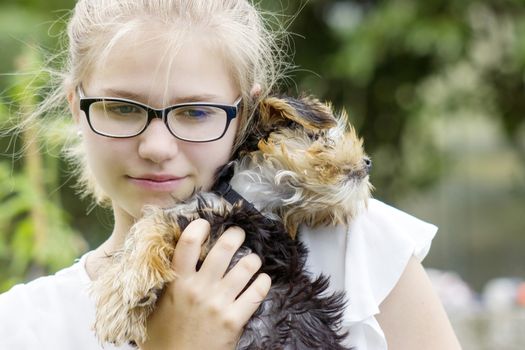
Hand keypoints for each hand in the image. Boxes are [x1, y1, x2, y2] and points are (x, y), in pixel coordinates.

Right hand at [139, 219, 271, 349]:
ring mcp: (218, 303)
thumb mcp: (156, 305)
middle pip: (224, 248)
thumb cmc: (163, 337)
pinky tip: (262, 280)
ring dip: (253, 259)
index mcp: (177, 282)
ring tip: (252, 260)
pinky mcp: (234, 320)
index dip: (199, 227)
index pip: (188, 243)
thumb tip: (172, 257)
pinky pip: (257, 293)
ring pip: (246, 267)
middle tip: (238, 235)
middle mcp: (199, 288)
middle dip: (235, 235)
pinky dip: (263, 283)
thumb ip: (165, 281)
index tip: (206, 224)